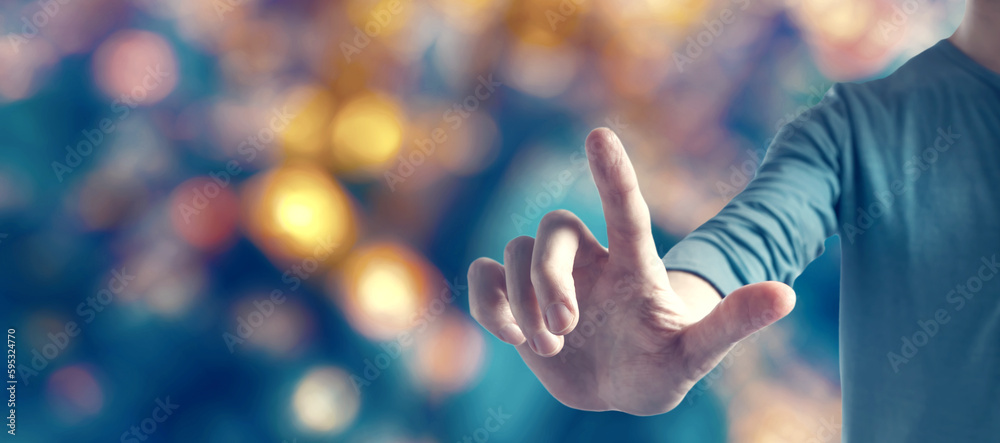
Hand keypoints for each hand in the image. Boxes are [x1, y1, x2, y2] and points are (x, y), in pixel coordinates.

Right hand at [468, 128, 795, 414]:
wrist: (620, 387)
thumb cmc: (665, 366)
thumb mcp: (699, 351)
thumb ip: (734, 322)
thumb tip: (788, 294)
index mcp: (633, 265)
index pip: (626, 211)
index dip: (613, 176)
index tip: (599, 136)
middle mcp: (589, 260)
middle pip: (553, 230)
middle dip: (549, 277)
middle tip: (564, 328)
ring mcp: (549, 277)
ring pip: (513, 251)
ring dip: (522, 301)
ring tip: (549, 346)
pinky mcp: (517, 300)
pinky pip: (484, 278)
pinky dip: (488, 301)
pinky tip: (511, 334)